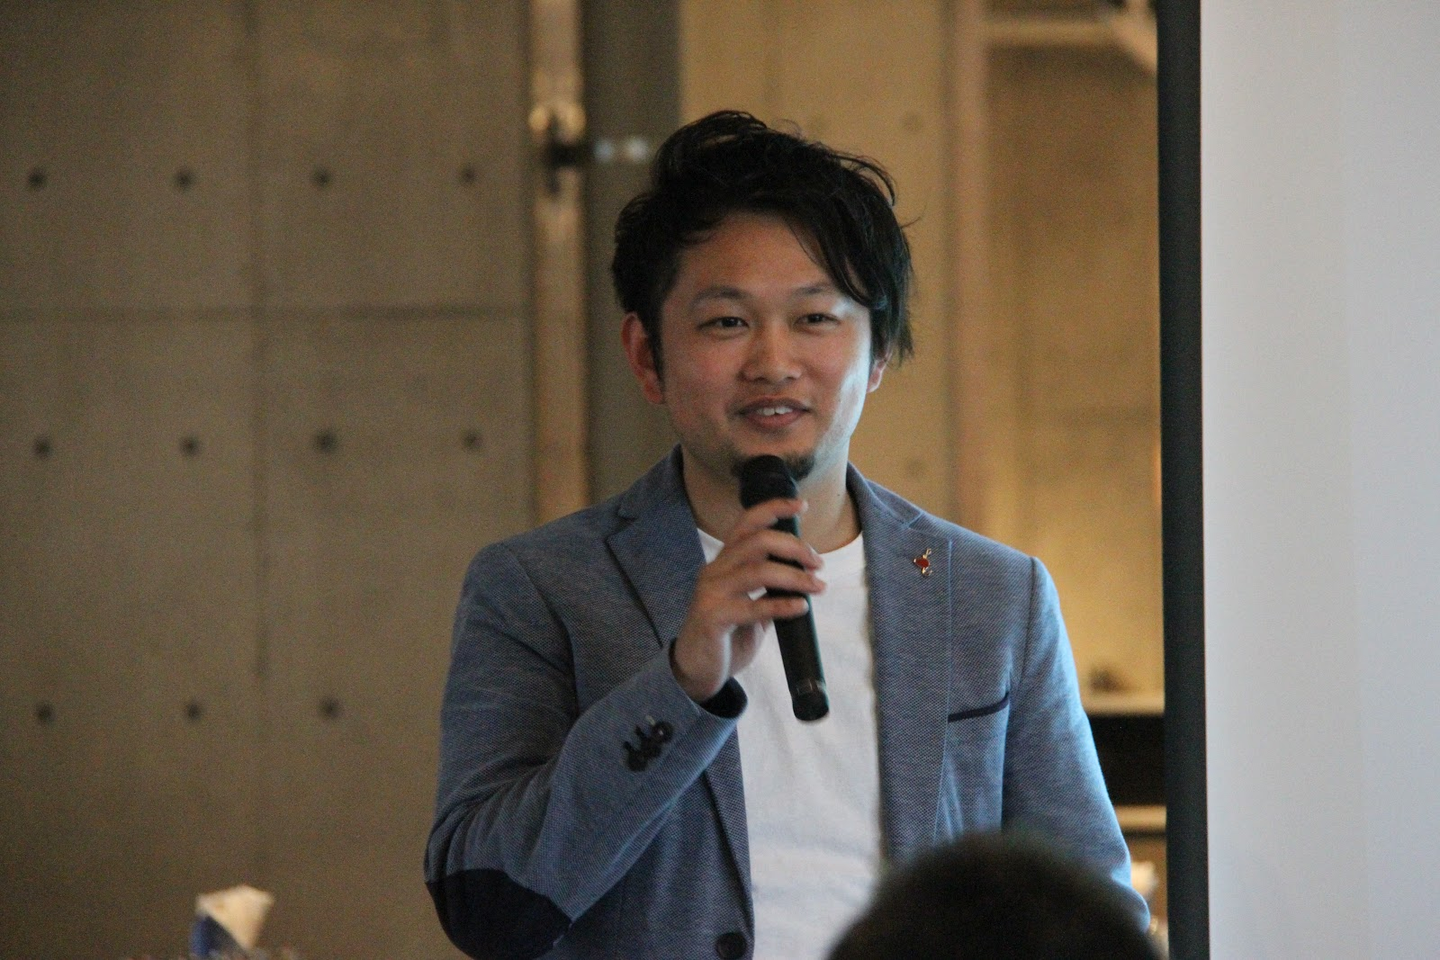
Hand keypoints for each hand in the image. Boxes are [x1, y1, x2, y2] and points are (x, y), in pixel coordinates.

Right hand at [671, 498, 824, 701]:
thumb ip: (768, 587)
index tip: (801, 505)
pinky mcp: (713, 618)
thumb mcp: (749, 603)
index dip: (774, 508)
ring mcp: (711, 593)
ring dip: (794, 576)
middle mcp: (714, 571)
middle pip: (758, 541)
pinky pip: (753, 607)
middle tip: (818, 562)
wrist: (695, 671)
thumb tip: (804, 575)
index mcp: (724, 562)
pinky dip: (782, 605)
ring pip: (758, 570)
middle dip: (794, 546)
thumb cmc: (725, 634)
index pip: (747, 523)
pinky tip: (801, 607)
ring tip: (817, 586)